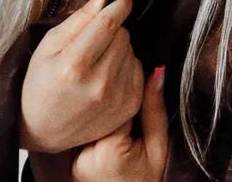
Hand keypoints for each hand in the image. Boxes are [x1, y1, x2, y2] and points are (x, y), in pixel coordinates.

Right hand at [19, 0, 143, 152]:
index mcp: (74, 65)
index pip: (109, 22)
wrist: (43, 129)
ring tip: (96, 62)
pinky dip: (125, 65)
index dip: (120, 1)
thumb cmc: (42, 81)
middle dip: (112, 29)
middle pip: (122, 34)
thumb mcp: (51, 42)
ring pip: (131, 49)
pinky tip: (106, 76)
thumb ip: (82, 14)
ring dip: (118, 48)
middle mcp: (99, 84)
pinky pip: (138, 67)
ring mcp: (117, 98)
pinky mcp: (130, 107)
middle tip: (92, 41)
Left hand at [70, 65, 167, 181]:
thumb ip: (155, 110)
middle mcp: (87, 155)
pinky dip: (96, 125)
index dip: (128, 92)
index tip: (136, 90)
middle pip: (99, 109)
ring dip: (102, 112)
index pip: (116, 102)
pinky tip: (105, 129)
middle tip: (127, 110)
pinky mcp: (72, 161)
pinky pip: (85, 130)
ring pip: (90, 117)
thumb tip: (156, 70)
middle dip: (113, 102)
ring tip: (120, 124)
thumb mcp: (158, 148)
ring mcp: (76, 160)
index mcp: (110, 150)